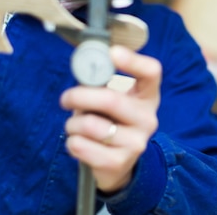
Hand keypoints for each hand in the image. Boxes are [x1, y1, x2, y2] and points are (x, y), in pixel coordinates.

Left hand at [60, 45, 160, 192]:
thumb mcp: (113, 98)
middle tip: (65, 99)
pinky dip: (72, 142)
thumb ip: (102, 82)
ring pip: (91, 125)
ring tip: (74, 126)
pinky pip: (82, 146)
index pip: (151, 72)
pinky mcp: (120, 163)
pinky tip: (78, 142)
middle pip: (111, 100)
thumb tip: (83, 66)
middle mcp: (148, 118)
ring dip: (72, 124)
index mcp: (147, 95)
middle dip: (80, 96)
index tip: (112, 52)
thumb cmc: (111, 120)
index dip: (133, 61)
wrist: (118, 162)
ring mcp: (136, 142)